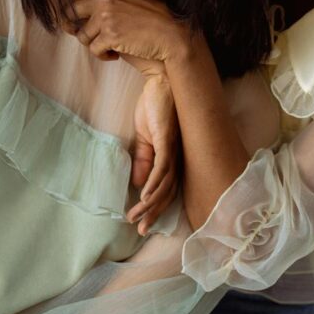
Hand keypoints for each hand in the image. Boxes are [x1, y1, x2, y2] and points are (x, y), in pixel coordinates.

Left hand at [59, 0, 190, 64]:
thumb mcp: (131, 4)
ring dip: (95, 45)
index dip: (62, 2)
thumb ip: (109, 2)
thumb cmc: (154, 22)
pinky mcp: (110, 36)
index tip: (60, 11)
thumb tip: (83, 10)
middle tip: (81, 35)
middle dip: (72, 26)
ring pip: (82, 36)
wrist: (173, 36)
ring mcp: (106, 17)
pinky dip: (104, 56)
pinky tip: (117, 54)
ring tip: (113, 46)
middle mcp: (104, 0)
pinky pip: (94, 50)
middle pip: (69, 12)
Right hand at [126, 72, 179, 235]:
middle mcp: (176, 158)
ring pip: (164, 184)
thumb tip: (139, 185)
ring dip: (150, 203)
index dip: (154, 209)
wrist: (160, 83)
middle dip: (153, 213)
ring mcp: (173, 150)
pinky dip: (154, 183)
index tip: (142, 225)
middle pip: (167, 193)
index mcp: (171, 159)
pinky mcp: (168, 140)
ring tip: (137, 216)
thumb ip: (143, 160)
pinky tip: (145, 195)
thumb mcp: (144, 138)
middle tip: (140, 231)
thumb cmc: (154, 107)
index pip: (165, 190)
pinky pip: (162, 166)